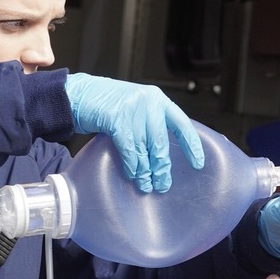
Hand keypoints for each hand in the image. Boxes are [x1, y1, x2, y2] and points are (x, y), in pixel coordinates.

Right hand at [65, 73, 203, 192]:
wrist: (81, 94)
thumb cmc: (110, 103)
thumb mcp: (138, 106)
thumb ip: (152, 123)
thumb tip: (162, 155)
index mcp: (158, 99)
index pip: (182, 124)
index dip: (192, 145)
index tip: (198, 163)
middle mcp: (149, 102)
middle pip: (161, 142)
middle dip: (162, 166)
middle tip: (163, 184)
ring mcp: (132, 109)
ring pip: (144, 148)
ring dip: (145, 170)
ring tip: (146, 184)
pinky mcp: (116, 118)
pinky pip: (128, 149)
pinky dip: (131, 164)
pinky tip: (133, 174)